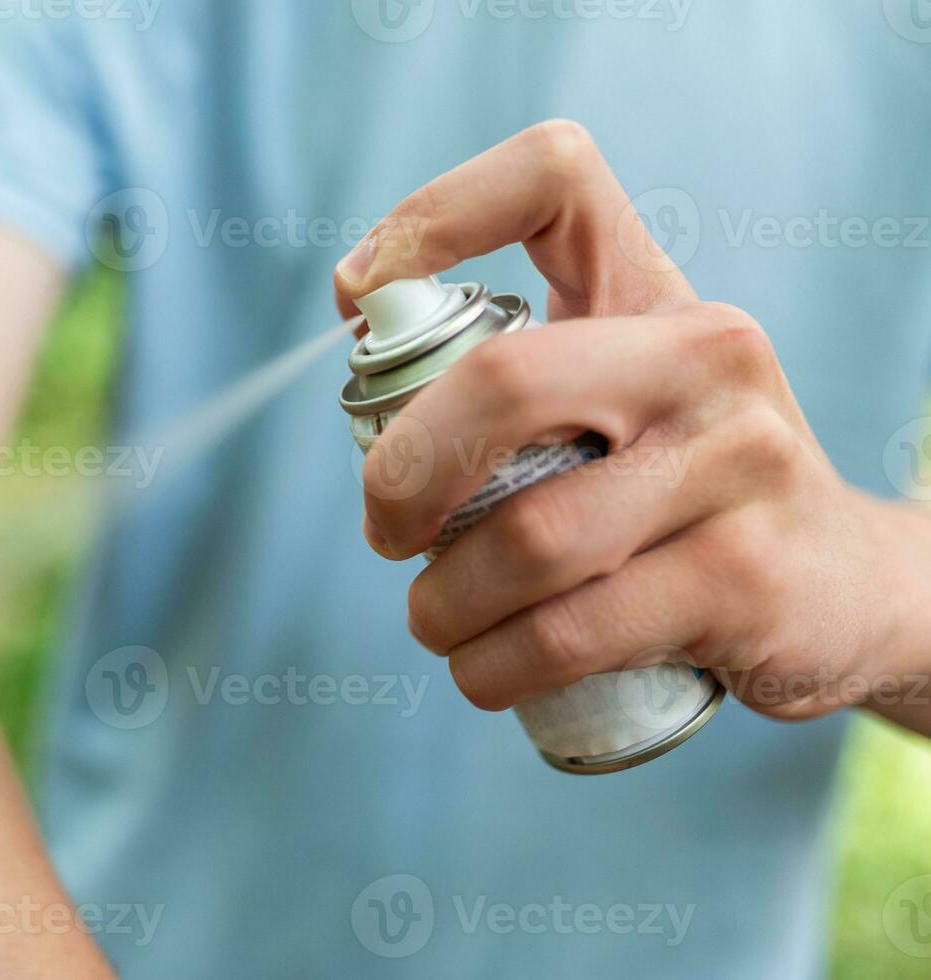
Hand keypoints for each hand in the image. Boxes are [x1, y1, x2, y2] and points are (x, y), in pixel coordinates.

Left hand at [334, 120, 930, 726]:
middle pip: (501, 381)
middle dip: (402, 473)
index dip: (432, 215)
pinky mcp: (746, 578)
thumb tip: (368, 372)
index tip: (359, 302)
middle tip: (386, 529)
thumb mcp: (620, 399)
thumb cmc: (682, 486)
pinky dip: (493, 665)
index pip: (552, 177)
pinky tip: (485, 669)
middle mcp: (708, 355)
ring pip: (528, 539)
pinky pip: (570, 633)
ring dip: (442, 605)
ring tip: (438, 621)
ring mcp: (739, 462)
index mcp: (653, 294)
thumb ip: (515, 381)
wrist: (844, 588)